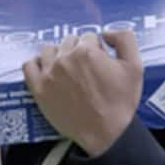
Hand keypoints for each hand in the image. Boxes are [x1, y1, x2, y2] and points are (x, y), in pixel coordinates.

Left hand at [22, 31, 143, 156]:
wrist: (105, 133)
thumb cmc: (120, 103)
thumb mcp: (135, 67)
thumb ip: (124, 39)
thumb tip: (106, 31)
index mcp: (87, 51)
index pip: (88, 37)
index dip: (96, 48)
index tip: (99, 62)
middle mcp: (64, 59)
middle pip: (68, 42)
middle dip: (77, 51)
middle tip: (85, 69)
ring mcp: (48, 73)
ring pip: (48, 50)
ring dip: (57, 55)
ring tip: (67, 69)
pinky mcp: (38, 88)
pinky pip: (28, 65)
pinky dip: (36, 64)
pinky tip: (46, 71)